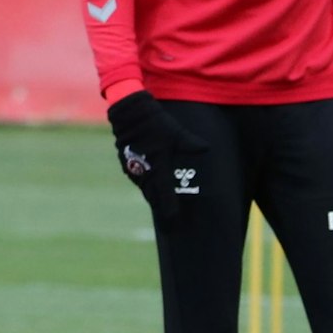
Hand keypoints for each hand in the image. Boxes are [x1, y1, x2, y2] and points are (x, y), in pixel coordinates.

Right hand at [106, 90, 208, 206]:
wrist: (130, 114)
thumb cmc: (156, 124)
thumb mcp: (176, 133)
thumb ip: (190, 144)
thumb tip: (207, 148)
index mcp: (158, 165)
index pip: (164, 191)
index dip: (168, 206)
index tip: (172, 217)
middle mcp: (145, 170)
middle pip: (152, 194)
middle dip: (160, 204)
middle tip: (167, 216)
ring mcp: (133, 167)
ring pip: (144, 186)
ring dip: (151, 194)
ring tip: (159, 203)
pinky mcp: (126, 162)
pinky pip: (137, 178)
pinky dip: (144, 183)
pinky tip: (149, 184)